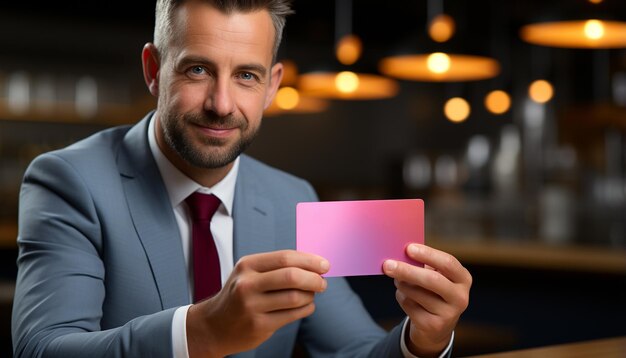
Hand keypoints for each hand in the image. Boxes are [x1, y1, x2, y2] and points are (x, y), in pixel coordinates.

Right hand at [186, 250, 328, 357]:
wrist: (214, 325)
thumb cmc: (238, 295)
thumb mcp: (249, 274)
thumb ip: (277, 267)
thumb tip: (314, 265)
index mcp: (247, 266)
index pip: (285, 257)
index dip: (310, 260)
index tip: (324, 265)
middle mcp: (247, 285)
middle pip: (291, 276)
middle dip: (314, 279)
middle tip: (322, 282)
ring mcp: (252, 307)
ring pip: (295, 298)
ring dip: (310, 296)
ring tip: (311, 295)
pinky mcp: (259, 326)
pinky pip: (293, 315)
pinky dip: (306, 309)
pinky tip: (304, 306)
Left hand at [383, 244, 471, 356]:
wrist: (437, 325)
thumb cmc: (433, 291)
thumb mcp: (436, 275)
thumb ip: (423, 264)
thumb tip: (400, 255)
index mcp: (463, 278)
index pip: (448, 263)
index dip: (428, 254)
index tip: (409, 248)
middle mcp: (460, 297)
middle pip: (431, 279)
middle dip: (407, 270)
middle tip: (388, 265)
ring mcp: (449, 314)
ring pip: (416, 293)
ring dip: (401, 284)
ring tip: (399, 280)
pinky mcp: (434, 325)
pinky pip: (409, 305)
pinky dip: (401, 297)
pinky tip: (406, 298)